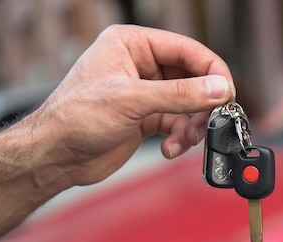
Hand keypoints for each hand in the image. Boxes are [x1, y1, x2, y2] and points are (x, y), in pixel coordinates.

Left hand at [34, 24, 234, 186]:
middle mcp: (141, 65)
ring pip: (188, 104)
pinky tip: (169, 148)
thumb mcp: (131, 101)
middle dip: (202, 104)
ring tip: (183, 140)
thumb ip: (180, 95)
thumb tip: (219, 88)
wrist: (55, 157)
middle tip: (208, 123)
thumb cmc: (75, 119)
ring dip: (191, 126)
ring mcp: (145, 93)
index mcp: (133, 44)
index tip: (227, 94)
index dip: (212, 71)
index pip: (187, 50)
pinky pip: (178, 123)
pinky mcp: (146, 117)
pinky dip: (180, 138)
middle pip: (193, 79)